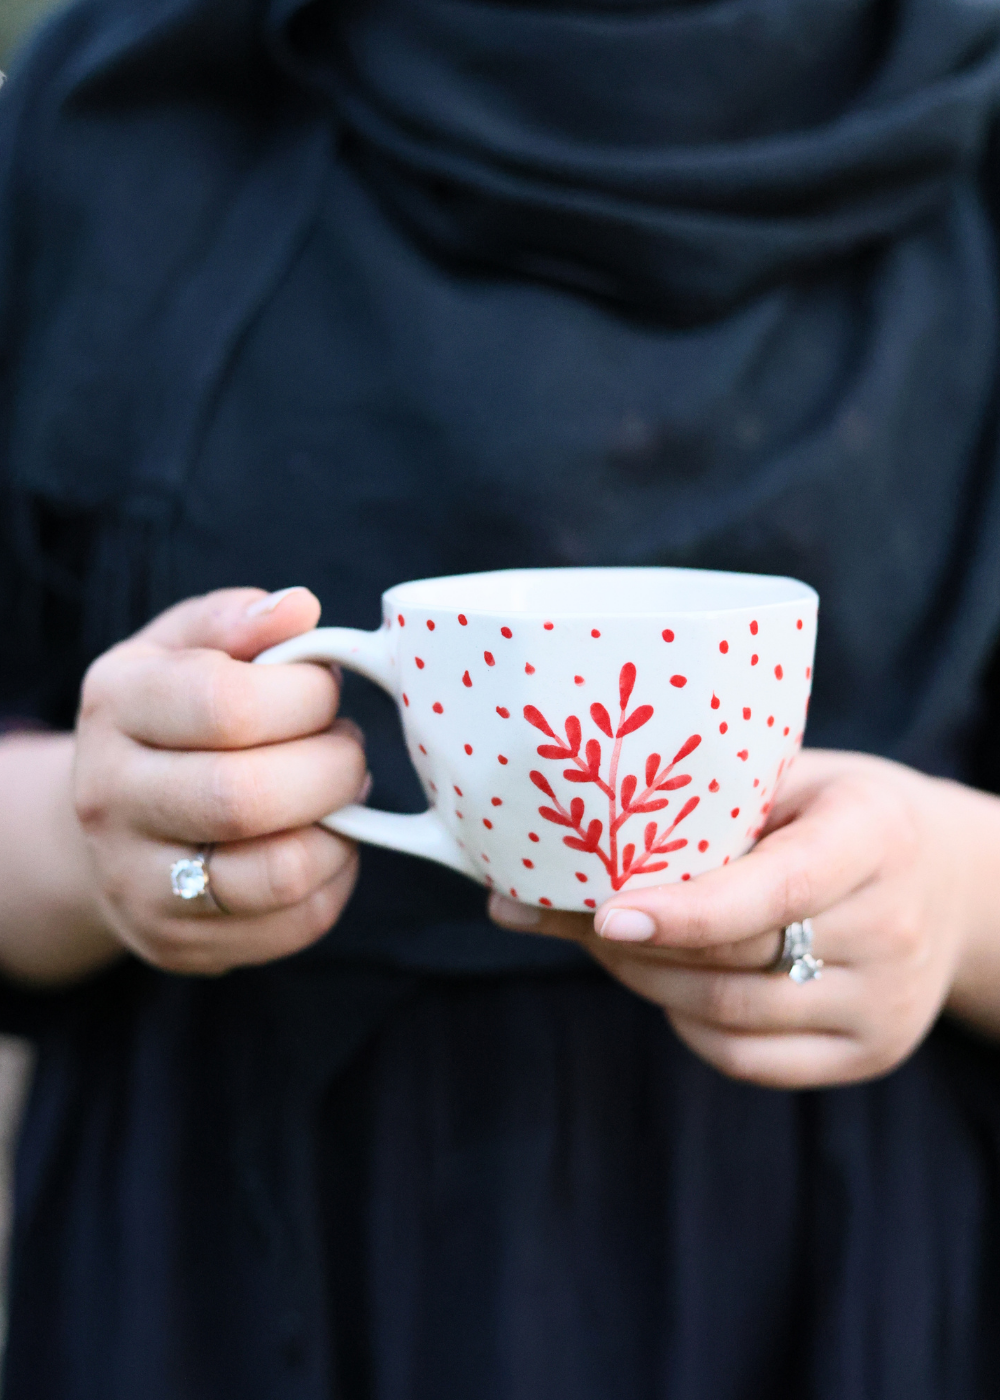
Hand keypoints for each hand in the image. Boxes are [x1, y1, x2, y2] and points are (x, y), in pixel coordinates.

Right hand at [72, 587, 366, 975]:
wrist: (110, 822)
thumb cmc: (171, 720)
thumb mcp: (184, 649)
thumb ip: (239, 621)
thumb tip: (298, 609)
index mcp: (115, 705)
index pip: (225, 705)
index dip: (305, 696)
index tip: (324, 691)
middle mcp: (109, 799)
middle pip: (248, 797)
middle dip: (333, 767)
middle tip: (347, 747)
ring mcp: (138, 883)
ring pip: (279, 873)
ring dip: (342, 829)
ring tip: (338, 796)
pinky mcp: (178, 943)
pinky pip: (295, 923)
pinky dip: (336, 879)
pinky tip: (324, 841)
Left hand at [488, 749, 999, 1087]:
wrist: (953, 882)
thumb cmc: (842, 812)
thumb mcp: (799, 778)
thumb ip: (714, 803)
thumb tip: (569, 825)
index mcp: (875, 837)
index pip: (774, 890)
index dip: (684, 909)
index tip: (605, 913)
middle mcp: (892, 928)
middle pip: (735, 960)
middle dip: (629, 943)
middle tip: (555, 912)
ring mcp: (887, 1004)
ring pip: (729, 1015)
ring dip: (644, 982)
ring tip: (600, 942)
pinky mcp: (872, 1054)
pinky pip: (748, 1061)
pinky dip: (686, 1025)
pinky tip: (663, 982)